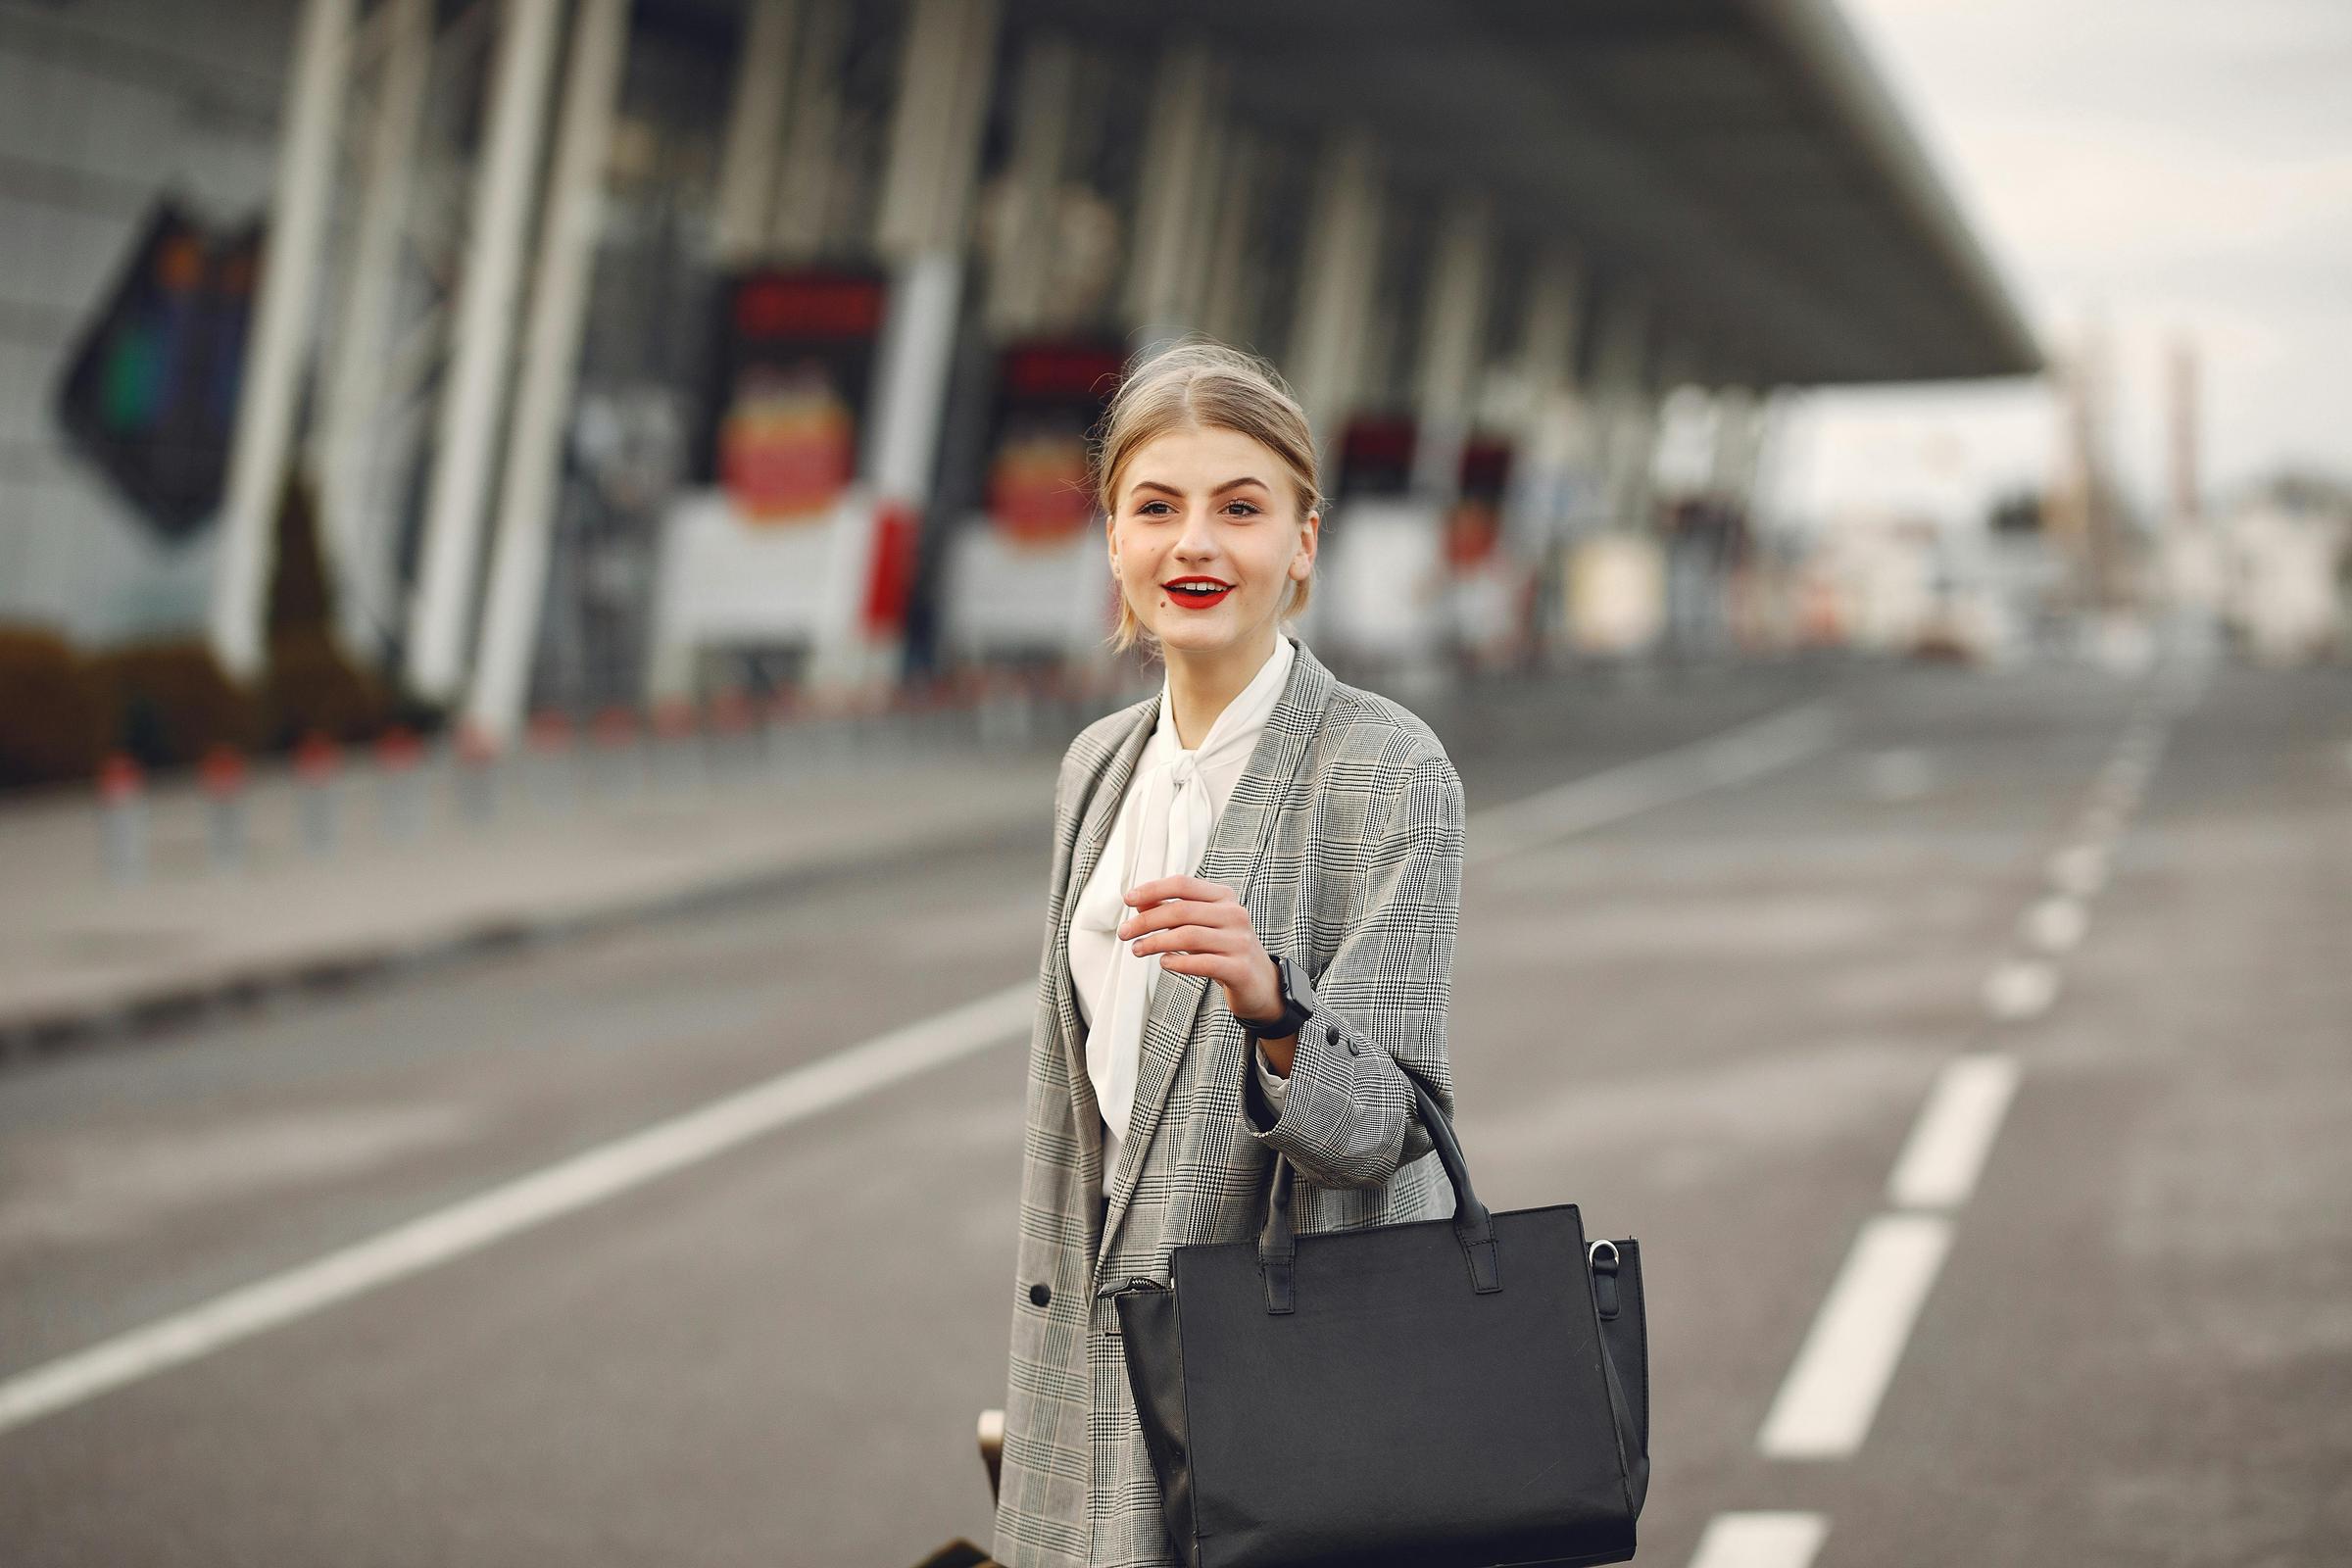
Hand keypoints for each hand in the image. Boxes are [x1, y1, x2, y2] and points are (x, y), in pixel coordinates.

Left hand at [1118, 875, 1283, 1024]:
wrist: (1261, 983)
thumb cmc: (1225, 949)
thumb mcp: (1201, 925)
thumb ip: (1173, 912)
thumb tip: (1140, 903)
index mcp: (1224, 898)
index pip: (1183, 885)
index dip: (1153, 889)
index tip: (1128, 899)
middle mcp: (1234, 915)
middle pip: (1181, 911)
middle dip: (1146, 921)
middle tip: (1124, 932)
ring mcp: (1239, 941)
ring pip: (1188, 936)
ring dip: (1155, 942)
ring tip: (1137, 949)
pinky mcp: (1240, 968)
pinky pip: (1202, 962)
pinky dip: (1178, 962)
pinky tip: (1164, 962)